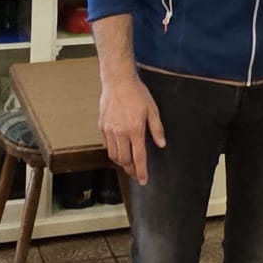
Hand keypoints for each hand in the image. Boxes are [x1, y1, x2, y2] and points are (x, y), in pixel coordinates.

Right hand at [99, 69, 164, 184]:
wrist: (118, 81)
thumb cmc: (137, 93)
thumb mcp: (152, 110)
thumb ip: (157, 129)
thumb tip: (161, 144)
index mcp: (135, 130)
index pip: (138, 157)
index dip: (141, 171)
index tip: (143, 180)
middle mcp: (120, 133)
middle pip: (124, 160)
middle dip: (130, 170)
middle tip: (136, 174)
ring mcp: (109, 130)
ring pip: (113, 155)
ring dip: (121, 162)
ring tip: (127, 164)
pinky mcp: (102, 126)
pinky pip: (106, 145)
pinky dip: (112, 151)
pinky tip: (118, 151)